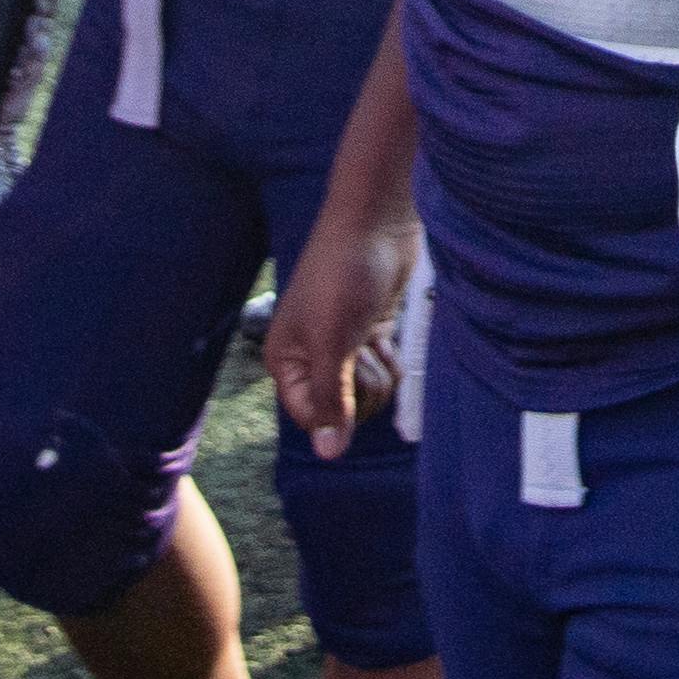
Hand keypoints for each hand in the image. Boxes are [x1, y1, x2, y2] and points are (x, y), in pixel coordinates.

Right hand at [263, 212, 411, 459]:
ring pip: (368, 393)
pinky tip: (389, 338)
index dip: (336, 411)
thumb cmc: (344, 278)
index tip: (349, 378)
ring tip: (373, 337)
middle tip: (360, 350)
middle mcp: (311, 358)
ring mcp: (344, 346)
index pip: (311, 418)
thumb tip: (328, 454)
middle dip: (362, 388)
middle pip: (343, 410)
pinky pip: (385, 372)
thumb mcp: (332, 343)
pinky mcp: (372, 333)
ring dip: (380, 373)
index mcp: (286, 361)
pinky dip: (392, 362)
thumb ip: (331, 399)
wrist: (378, 224)